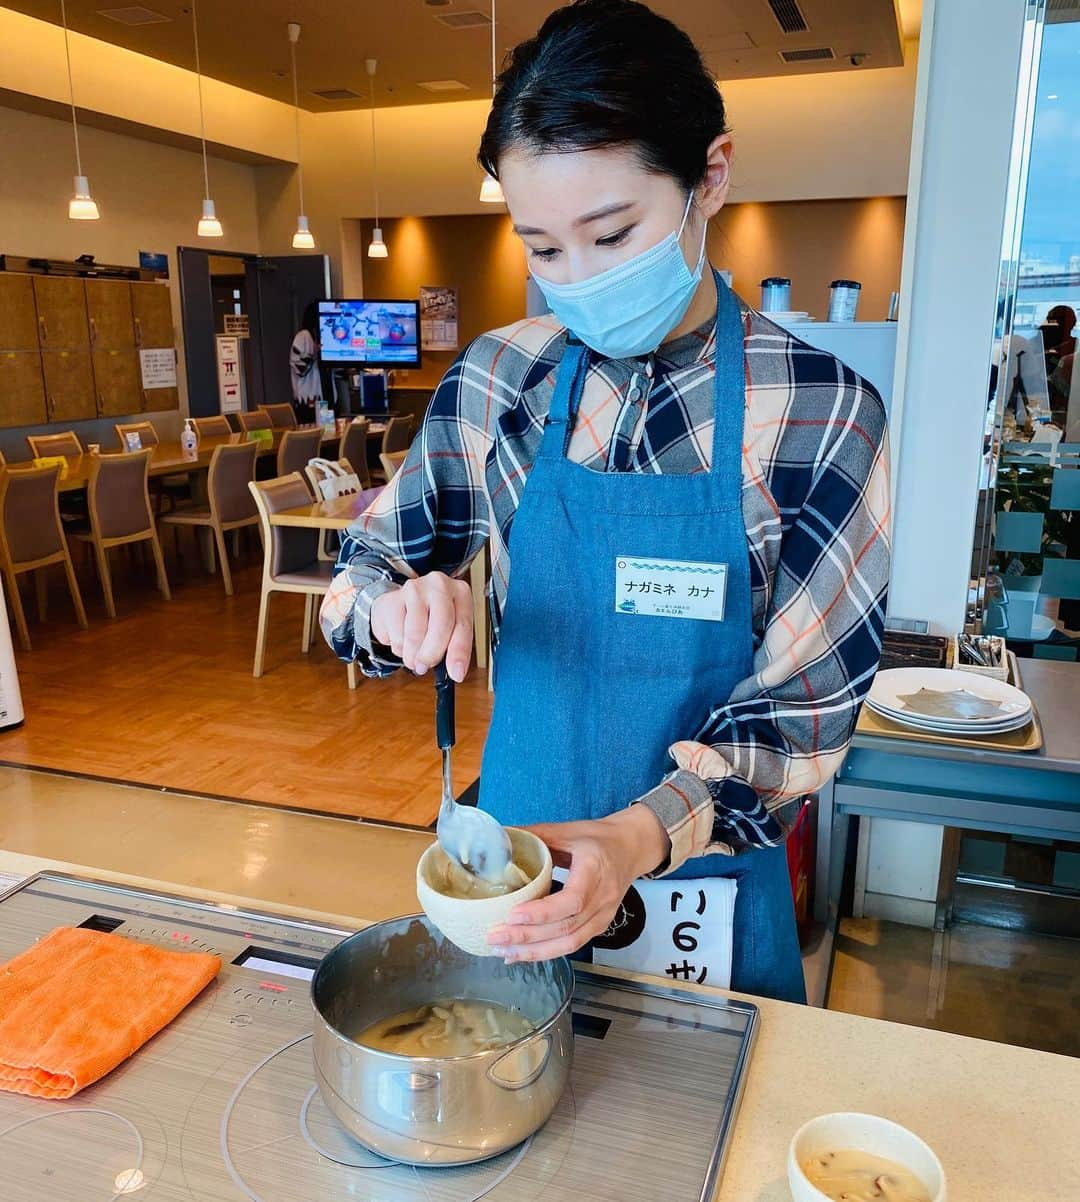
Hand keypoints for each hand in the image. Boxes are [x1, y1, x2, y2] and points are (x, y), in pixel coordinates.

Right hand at [370, 572, 472, 680]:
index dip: (459, 653)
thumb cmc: (431, 616)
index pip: (463, 625)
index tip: (456, 674)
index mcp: (460, 592)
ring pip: (414, 635)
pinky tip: (401, 638)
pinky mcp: (392, 599)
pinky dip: (398, 646)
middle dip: (431, 654)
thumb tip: (455, 673)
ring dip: (412, 654)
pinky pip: (395, 634)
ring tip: (413, 653)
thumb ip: (454, 647)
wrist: (400, 601)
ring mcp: (414, 589)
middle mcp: (439, 585)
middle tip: (424, 667)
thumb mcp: (450, 627)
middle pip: (440, 627)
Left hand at [486, 807, 671, 961]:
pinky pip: (572, 945)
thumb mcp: (568, 830)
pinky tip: (519, 954)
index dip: (542, 912)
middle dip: (528, 937)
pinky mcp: (599, 927)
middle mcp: (602, 898)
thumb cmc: (598, 838)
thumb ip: (536, 835)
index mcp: (595, 869)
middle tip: (495, 937)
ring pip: (569, 943)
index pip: (572, 900)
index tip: (512, 915)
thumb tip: (501, 837)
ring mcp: (603, 916)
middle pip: (566, 928)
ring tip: (502, 951)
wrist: (630, 849)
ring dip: (534, 951)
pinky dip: (545, 952)